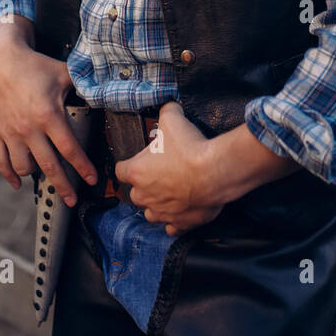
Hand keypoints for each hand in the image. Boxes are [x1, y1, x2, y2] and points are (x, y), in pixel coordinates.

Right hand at [0, 20, 98, 205]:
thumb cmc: (36, 65)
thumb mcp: (64, 74)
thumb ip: (85, 85)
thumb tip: (108, 91)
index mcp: (48, 115)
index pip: (69, 149)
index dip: (83, 167)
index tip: (93, 180)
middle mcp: (29, 128)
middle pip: (48, 166)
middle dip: (63, 186)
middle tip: (73, 200)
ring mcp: (10, 132)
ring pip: (23, 166)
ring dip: (36, 176)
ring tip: (46, 179)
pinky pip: (1, 160)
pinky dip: (9, 174)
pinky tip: (18, 183)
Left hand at [113, 100, 224, 234]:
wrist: (215, 172)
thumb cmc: (190, 148)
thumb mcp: (173, 119)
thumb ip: (166, 112)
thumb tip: (168, 107)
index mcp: (136, 172)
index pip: (120, 170)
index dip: (129, 165)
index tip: (139, 161)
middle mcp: (145, 195)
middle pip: (135, 193)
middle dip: (145, 185)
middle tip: (161, 173)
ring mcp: (162, 212)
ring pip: (150, 213)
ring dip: (157, 204)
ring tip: (171, 193)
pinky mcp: (180, 223)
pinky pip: (172, 228)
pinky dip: (175, 221)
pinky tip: (182, 211)